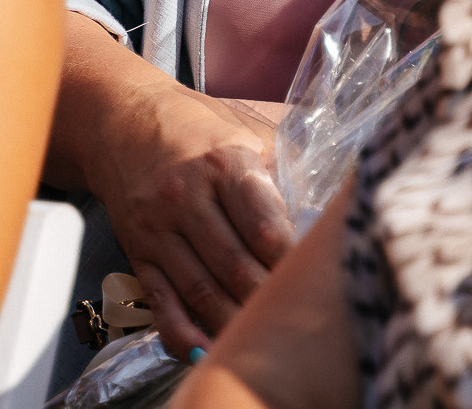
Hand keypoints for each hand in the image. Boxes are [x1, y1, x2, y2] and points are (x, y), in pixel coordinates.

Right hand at [84, 77, 294, 355]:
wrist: (121, 120)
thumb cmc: (199, 126)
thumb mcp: (249, 125)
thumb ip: (295, 153)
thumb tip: (350, 182)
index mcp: (224, 162)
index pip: (262, 224)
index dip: (290, 260)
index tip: (316, 280)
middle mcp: (187, 198)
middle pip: (235, 266)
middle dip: (269, 301)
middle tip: (302, 324)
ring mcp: (159, 230)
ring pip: (202, 291)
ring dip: (235, 325)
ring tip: (266, 343)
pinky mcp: (139, 254)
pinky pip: (162, 304)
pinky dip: (184, 334)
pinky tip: (207, 351)